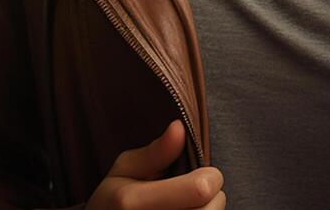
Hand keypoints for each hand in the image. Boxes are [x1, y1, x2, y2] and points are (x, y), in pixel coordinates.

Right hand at [86, 120, 224, 209]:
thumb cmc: (114, 200)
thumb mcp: (124, 170)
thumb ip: (155, 152)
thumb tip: (179, 128)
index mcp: (132, 202)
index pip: (199, 190)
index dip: (211, 177)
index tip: (205, 172)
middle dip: (215, 196)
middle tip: (201, 191)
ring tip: (192, 204)